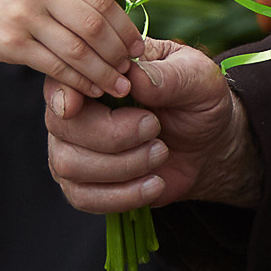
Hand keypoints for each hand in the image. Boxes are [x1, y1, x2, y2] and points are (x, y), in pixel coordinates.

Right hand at [0, 0, 140, 98]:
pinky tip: (91, 89)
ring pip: (77, 51)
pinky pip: (54, 67)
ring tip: (117, 86)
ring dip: (102, 73)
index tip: (138, 48)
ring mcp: (25, 16)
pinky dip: (78, 81)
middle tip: (129, 71)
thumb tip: (120, 28)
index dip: (125, 29)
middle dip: (117, 54)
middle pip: (94, 27)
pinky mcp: (12, 43)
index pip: (103, 1)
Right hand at [43, 37, 260, 209]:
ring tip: (160, 153)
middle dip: (113, 135)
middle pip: (63, 126)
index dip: (70, 92)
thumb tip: (133, 77)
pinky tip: (155, 183)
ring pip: (69, 165)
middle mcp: (74, 110)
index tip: (102, 98)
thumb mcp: (198, 78)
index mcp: (95, 73)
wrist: (208, 145)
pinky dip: (123, 195)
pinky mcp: (83, 185)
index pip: (62, 79)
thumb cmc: (197, 101)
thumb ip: (168, 76)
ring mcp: (72, 149)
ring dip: (123, 166)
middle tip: (155, 128)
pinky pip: (84, 198)